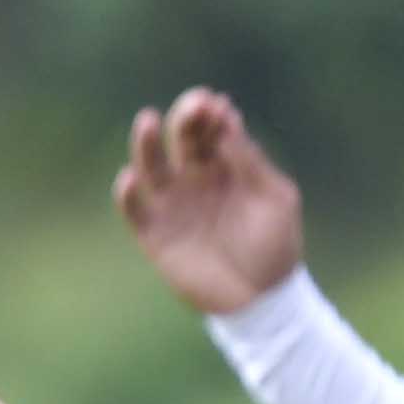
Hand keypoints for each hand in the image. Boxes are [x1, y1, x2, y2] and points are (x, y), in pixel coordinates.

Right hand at [114, 92, 308, 319]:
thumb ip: (252, 164)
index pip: (213, 129)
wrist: (260, 300)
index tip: (216, 103)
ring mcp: (173, 204)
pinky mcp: (155, 233)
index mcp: (228, 166)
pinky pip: (134, 209)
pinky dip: (127, 193)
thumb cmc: (275, 247)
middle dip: (185, 118)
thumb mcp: (276, 200)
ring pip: (152, 165)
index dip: (211, 112)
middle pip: (183, 139)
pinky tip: (130, 179)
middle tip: (193, 106)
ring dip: (147, 143)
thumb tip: (228, 126)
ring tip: (148, 121)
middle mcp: (196, 178)